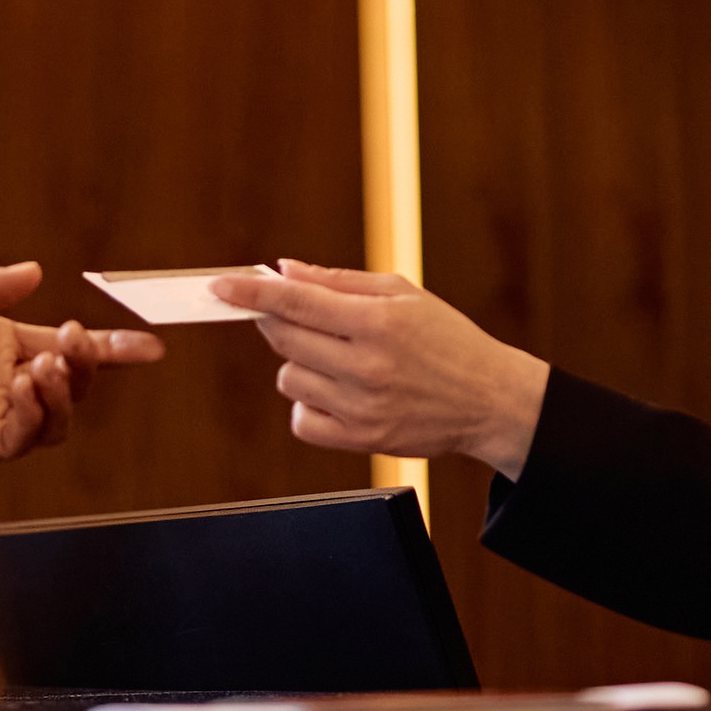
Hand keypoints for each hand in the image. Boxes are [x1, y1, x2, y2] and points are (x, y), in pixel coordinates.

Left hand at [0, 262, 163, 478]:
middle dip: (89, 364)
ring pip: (52, 416)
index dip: (107, 347)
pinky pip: (17, 438)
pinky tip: (27, 391)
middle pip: (68, 382)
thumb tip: (33, 272)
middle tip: (76, 342)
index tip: (148, 346)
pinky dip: (34, 417)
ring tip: (49, 365)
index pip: (60, 345)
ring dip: (64, 393)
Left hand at [212, 260, 550, 476]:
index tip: (221, 285)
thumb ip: (339, 282)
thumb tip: (285, 271)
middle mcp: (368, 367)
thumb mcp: (403, 294)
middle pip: (284, 339)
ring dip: (300, 363)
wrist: (488, 400)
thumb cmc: (447, 338)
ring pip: (289, 379)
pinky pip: (301, 420)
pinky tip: (334, 391)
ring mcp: (362, 408)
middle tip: (296, 314)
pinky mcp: (361, 440)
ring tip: (338, 358)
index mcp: (379, 323)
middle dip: (277, 320)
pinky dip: (308, 404)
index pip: (298, 303)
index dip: (253, 292)